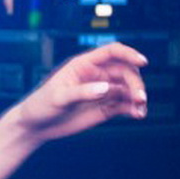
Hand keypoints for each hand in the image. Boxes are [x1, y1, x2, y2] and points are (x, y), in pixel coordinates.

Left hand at [16, 43, 147, 141]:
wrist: (37, 126)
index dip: (129, 54)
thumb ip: (82, 92)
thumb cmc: (41, 105)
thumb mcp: (59, 98)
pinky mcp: (105, 107)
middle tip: (139, 98)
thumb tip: (106, 88)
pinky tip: (138, 115)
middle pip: (125, 72)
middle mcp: (97, 75)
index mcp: (84, 65)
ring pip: (128, 89)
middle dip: (135, 83)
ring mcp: (102, 91)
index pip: (112, 52)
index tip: (143, 62)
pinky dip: (133, 108)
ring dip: (137, 97)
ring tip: (140, 109)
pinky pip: (125, 105)